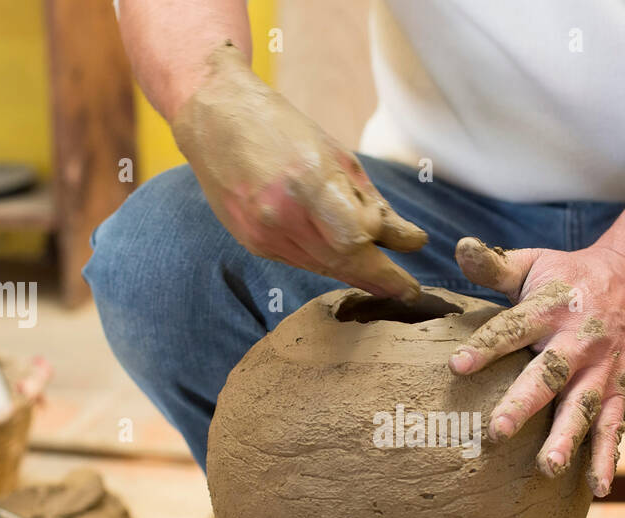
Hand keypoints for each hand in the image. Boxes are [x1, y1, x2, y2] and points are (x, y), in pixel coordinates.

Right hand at [172, 42, 427, 299]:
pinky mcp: (252, 242)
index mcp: (308, 183)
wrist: (214, 118)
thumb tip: (411, 242)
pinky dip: (325, 262)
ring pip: (322, 267)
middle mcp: (282, 215)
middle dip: (377, 280)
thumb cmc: (282, 127)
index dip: (386, 268)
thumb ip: (374, 204)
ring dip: (353, 274)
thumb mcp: (338, 157)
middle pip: (342, 263)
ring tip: (382, 280)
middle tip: (405, 292)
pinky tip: (340, 258)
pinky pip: (300, 261)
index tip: (410, 283)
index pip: (358, 241)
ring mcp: (263, 233)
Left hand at [450, 236, 624, 495]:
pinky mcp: (619, 390)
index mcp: (550, 308)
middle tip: (498, 432)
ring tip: (548, 469)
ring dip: (567, 439)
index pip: (512, 328)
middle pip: (549, 375)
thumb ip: (493, 264)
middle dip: (524, 404)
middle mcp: (577, 342)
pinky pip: (613, 427)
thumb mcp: (533, 263)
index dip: (485, 347)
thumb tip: (459, 246)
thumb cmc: (568, 276)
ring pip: (584, 407)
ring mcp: (601, 370)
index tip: (456, 367)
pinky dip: (607, 458)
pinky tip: (598, 489)